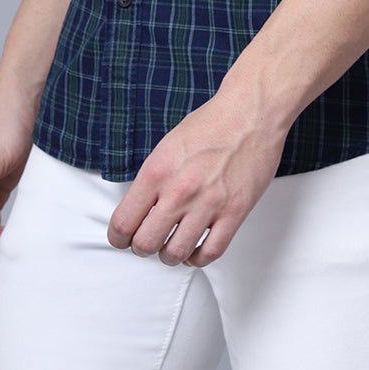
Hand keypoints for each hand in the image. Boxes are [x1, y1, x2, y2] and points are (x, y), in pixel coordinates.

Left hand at [106, 93, 286, 267]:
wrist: (251, 112)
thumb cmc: (212, 123)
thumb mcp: (168, 146)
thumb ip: (153, 178)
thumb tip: (140, 208)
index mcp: (158, 171)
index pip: (124, 221)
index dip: (118, 237)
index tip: (122, 238)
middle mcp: (180, 190)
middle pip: (146, 244)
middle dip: (142, 248)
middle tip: (147, 243)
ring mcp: (208, 203)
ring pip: (176, 253)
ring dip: (169, 256)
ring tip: (172, 247)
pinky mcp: (234, 212)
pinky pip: (210, 252)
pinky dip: (198, 258)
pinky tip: (195, 250)